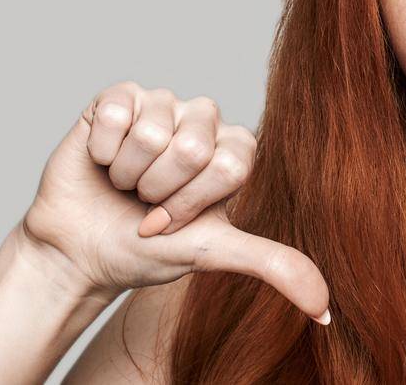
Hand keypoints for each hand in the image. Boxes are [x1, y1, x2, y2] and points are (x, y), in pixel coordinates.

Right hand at [18, 81, 330, 323]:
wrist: (80, 251)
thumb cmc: (147, 249)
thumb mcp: (215, 255)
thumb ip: (274, 267)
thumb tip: (325, 307)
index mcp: (236, 149)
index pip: (229, 166)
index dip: (190, 204)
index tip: (172, 222)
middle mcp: (205, 120)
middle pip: (193, 148)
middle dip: (159, 190)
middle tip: (145, 201)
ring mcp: (163, 104)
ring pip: (152, 133)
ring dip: (127, 173)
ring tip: (124, 183)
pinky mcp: (119, 98)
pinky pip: (116, 112)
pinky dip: (102, 149)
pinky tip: (102, 160)